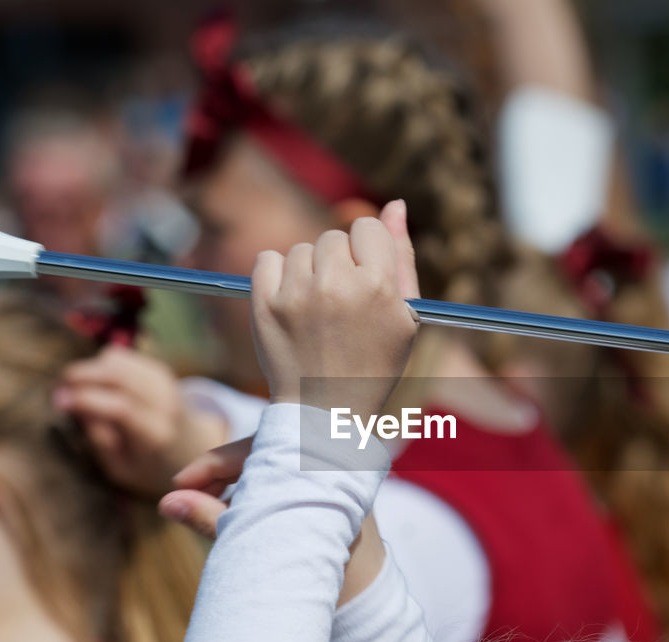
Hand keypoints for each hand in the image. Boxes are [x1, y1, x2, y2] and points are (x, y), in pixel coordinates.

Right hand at [55, 346, 228, 496]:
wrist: (193, 451)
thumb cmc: (150, 467)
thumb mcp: (122, 469)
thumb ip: (101, 441)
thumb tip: (79, 407)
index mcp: (156, 436)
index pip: (121, 409)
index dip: (87, 401)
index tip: (59, 401)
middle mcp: (165, 405)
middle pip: (119, 377)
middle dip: (82, 376)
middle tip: (58, 388)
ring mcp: (166, 385)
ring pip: (120, 362)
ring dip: (90, 368)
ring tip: (74, 387)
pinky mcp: (161, 372)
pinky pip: (124, 357)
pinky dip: (102, 363)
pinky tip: (96, 381)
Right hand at [159, 439, 384, 605]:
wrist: (369, 610)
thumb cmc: (321, 580)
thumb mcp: (262, 548)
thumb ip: (213, 521)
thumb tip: (167, 502)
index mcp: (319, 470)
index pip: (255, 448)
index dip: (212, 464)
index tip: (179, 484)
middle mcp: (329, 471)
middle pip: (262, 457)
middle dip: (220, 475)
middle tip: (187, 496)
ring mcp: (330, 486)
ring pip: (272, 473)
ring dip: (236, 487)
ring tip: (206, 510)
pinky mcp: (327, 503)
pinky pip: (285, 486)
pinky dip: (256, 497)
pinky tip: (234, 516)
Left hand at [250, 199, 419, 415]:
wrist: (326, 411)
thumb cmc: (373, 362)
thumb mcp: (404, 316)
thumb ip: (402, 257)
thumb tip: (395, 203)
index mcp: (379, 287)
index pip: (367, 228)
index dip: (367, 252)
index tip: (364, 278)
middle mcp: (338, 285)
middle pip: (333, 238)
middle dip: (337, 263)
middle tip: (339, 304)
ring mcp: (298, 294)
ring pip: (301, 249)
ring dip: (307, 271)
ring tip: (315, 309)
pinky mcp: (264, 304)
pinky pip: (267, 259)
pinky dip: (276, 275)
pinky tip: (290, 303)